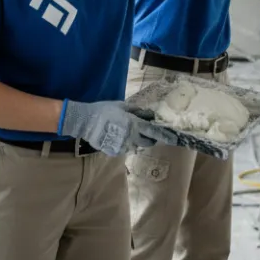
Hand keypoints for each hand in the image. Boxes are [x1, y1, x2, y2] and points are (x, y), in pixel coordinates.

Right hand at [60, 100, 177, 156]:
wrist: (85, 121)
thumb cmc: (104, 110)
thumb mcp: (121, 106)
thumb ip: (135, 111)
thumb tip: (147, 114)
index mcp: (134, 125)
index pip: (154, 132)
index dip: (165, 136)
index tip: (174, 139)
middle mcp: (131, 138)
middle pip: (148, 143)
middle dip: (150, 139)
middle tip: (145, 133)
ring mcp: (123, 146)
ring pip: (136, 147)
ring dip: (136, 141)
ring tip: (127, 133)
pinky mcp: (115, 152)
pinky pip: (125, 149)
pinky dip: (125, 144)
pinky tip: (117, 137)